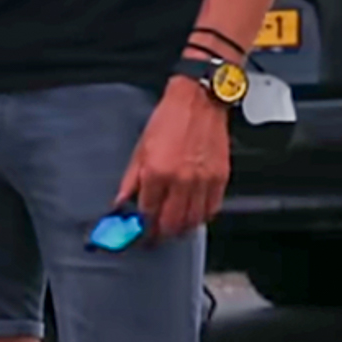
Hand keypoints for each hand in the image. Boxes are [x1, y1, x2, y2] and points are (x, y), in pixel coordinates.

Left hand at [115, 78, 230, 238]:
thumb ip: (130, 179)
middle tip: (155, 238)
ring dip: (181, 230)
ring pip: (193, 221)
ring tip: (172, 230)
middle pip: (171, 223)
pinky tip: (193, 217)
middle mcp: (181, 180)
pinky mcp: (220, 179)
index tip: (139, 232)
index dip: (142, 227)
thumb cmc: (169, 120)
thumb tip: (121, 201)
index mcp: (157, 172)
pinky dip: (202, 218)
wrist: (198, 103)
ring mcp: (203, 181)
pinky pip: (212, 209)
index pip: (148, 212)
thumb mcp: (140, 149)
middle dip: (161, 235)